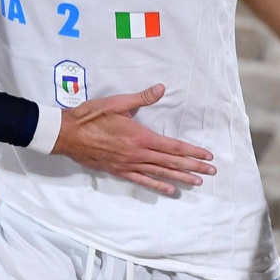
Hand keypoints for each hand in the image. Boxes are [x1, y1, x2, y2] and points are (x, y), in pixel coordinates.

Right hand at [53, 83, 214, 195]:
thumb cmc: (92, 116)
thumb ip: (142, 98)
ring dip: (180, 178)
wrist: (68, 134)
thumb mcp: (117, 103)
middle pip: (170, 163)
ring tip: (197, 183)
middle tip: (211, 173)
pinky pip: (142, 180)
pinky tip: (170, 190)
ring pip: (160, 173)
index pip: (172, 147)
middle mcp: (137, 154)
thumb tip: (161, 89)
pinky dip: (158, 186)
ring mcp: (128, 165)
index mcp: (140, 137)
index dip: (192, 152)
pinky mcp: (119, 170)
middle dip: (193, 167)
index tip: (207, 156)